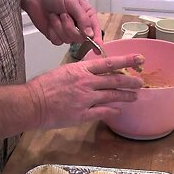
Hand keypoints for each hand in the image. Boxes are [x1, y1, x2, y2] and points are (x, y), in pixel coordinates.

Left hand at [21, 0, 101, 44]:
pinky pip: (58, 41)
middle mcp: (79, 25)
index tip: (98, 48)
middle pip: (81, 38)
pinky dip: (53, 32)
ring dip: (59, 27)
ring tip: (56, 16)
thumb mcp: (72, 2)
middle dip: (70, 27)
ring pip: (68, 40)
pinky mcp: (57, 35)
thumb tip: (90, 33)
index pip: (95, 30)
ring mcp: (68, 31)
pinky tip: (51, 22)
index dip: (97, 40)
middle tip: (64, 15)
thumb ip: (83, 19)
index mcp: (86, 15)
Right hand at [27, 54, 144, 128]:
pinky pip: (103, 112)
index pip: (108, 63)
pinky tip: (118, 110)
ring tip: (135, 96)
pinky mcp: (83, 114)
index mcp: (81, 70)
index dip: (126, 61)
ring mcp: (86, 99)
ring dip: (125, 96)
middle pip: (115, 80)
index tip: (138, 59)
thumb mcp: (63, 72)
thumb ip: (80, 72)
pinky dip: (112, 111)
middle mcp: (86, 83)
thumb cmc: (44, 87)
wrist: (32, 103)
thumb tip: (92, 73)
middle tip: (140, 82)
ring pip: (112, 96)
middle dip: (130, 81)